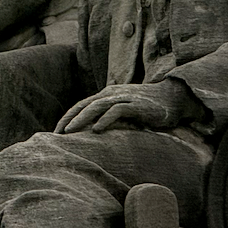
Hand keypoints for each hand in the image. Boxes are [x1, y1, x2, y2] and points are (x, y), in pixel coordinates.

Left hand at [55, 80, 204, 133]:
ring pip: (97, 107)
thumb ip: (109, 117)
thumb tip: (94, 134)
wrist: (171, 98)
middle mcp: (111, 94)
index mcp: (106, 95)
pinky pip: (117, 111)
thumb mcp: (124, 111)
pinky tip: (97, 130)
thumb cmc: (146, 107)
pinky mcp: (136, 105)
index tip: (56, 131)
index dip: (68, 117)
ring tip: (70, 132)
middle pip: (84, 105)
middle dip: (69, 119)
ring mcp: (123, 97)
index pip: (81, 105)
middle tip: (57, 133)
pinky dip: (106, 119)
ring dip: (82, 119)